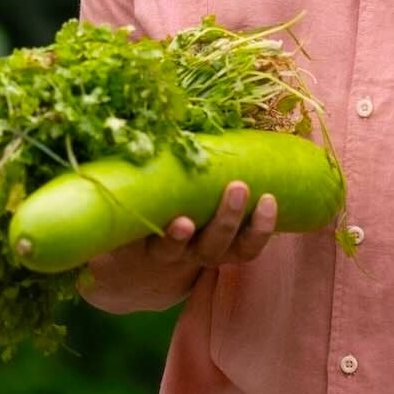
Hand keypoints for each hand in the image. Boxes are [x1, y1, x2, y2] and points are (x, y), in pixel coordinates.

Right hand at [77, 180, 279, 312]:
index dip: (173, 237)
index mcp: (150, 248)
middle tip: (237, 186)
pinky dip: (262, 230)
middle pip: (204, 247)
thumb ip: (127, 177)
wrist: (140, 266)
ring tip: (264, 197)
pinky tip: (270, 203)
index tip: (181, 221)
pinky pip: (247, 250)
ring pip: (231, 250)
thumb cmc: (130, 218)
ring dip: (250, 225)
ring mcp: (206, 255)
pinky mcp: (226, 253)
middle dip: (223, 220)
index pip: (162, 247)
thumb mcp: (124, 204)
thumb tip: (131, 127)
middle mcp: (181, 256)